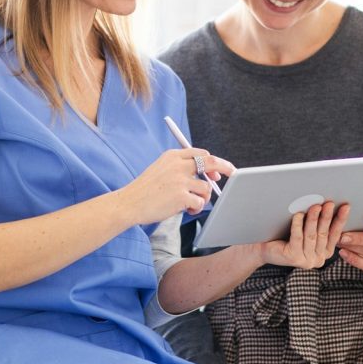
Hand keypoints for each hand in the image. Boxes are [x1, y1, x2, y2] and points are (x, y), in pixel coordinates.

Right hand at [118, 148, 233, 223]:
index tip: (218, 171)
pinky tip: (187, 210)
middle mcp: (178, 165)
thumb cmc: (146, 190)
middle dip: (224, 168)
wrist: (130, 203)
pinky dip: (196, 207)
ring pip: (206, 187)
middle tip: (232, 174)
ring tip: (192, 204)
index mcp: (173, 156)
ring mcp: (180, 180)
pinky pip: (200, 202)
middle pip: (211, 162)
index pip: (201, 153)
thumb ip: (181, 168)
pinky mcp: (181, 196)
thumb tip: (207, 176)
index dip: (213, 162)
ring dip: (203, 198)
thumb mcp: (161, 169)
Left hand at [252, 201, 350, 269]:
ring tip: (316, 206)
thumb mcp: (307, 232)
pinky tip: (298, 214)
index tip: (346, 207)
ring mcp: (306, 260)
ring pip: (311, 235)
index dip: (340, 220)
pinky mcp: (294, 258)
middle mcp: (318, 259)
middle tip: (330, 203)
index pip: (335, 234)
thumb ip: (318, 224)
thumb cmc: (287, 236)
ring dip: (314, 219)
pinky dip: (298, 225)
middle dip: (327, 217)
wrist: (265, 248)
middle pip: (323, 234)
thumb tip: (329, 205)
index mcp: (324, 253)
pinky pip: (297, 238)